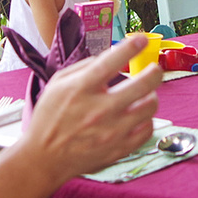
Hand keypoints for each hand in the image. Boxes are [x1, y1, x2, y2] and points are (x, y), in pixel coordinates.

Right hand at [19, 36, 161, 184]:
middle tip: (154, 69)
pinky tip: (137, 116)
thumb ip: (83, 67)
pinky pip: (147, 129)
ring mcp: (111, 132)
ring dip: (150, 96)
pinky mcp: (119, 149)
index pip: (111, 61)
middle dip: (154, 71)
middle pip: (142, 85)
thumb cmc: (50, 118)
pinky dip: (146, 119)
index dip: (130, 47)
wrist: (44, 158)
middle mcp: (99, 110)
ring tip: (144, 95)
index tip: (142, 39)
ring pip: (150, 106)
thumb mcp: (56, 84)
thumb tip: (109, 56)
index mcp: (81, 90)